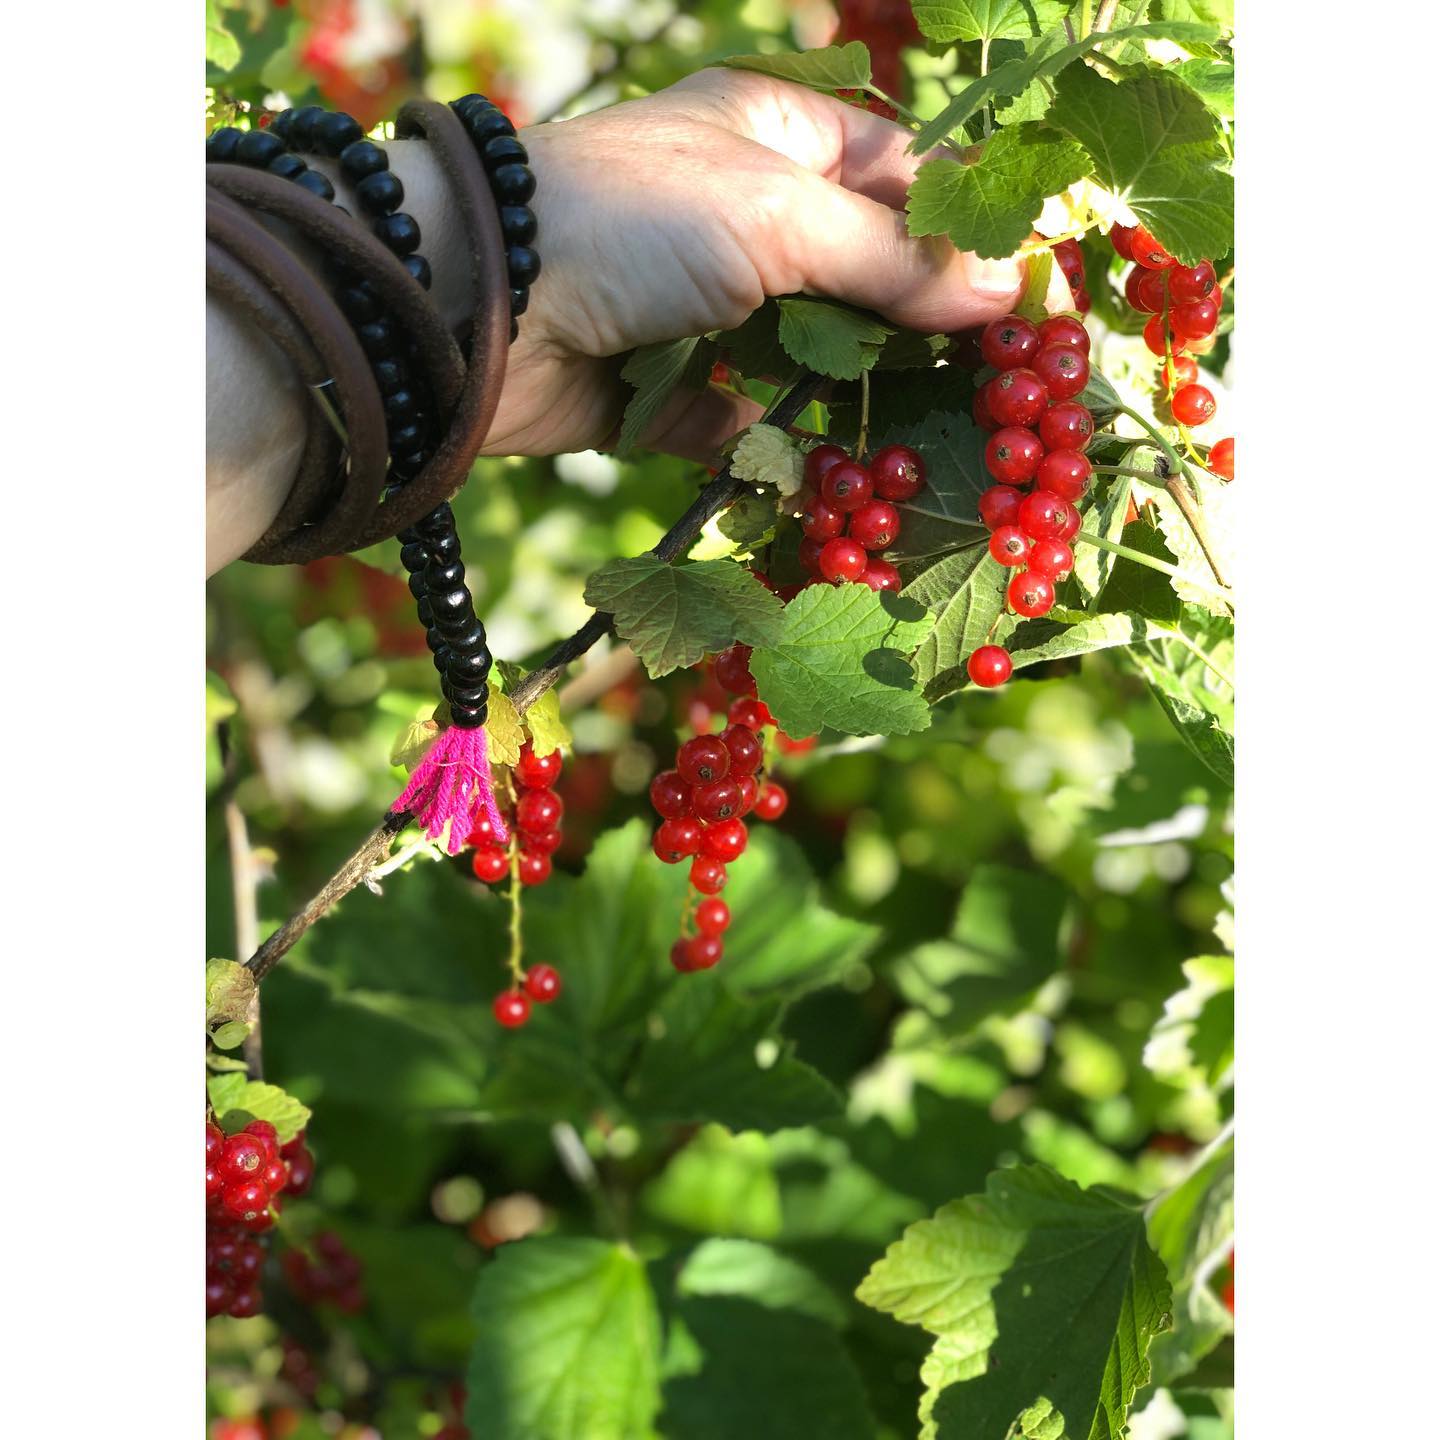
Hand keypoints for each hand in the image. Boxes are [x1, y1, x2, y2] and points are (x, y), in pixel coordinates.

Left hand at [490, 68, 1070, 459]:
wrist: (476, 308)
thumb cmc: (630, 220)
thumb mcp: (779, 214)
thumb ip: (892, 260)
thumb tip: (1004, 294)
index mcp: (768, 133)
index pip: (897, 172)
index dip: (964, 229)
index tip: (1029, 292)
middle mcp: (738, 214)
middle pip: (859, 272)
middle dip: (920, 326)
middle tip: (997, 382)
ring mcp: (702, 306)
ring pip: (808, 355)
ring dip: (858, 394)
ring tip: (935, 437)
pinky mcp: (667, 392)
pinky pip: (745, 424)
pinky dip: (783, 449)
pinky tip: (841, 479)